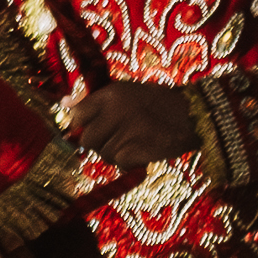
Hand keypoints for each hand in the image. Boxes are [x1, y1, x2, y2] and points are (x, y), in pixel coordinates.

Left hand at [76, 78, 205, 177]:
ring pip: (103, 154)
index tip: (92, 129)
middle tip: (121, 137)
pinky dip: (130, 162)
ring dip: (117, 153)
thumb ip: (95, 101)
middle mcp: (114, 111)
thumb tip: (63, 104)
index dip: (82, 126)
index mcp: (111, 94)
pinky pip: (119, 163)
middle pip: (86, 140)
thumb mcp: (127, 93)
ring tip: (137, 140)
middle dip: (100, 143)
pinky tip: (144, 149)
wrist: (194, 117)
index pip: (77, 114)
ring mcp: (124, 132)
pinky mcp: (133, 151)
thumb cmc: (157, 105)